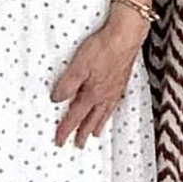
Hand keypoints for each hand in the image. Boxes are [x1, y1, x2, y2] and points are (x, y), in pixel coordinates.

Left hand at [51, 11, 145, 147]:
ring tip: (95, 133)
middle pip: (91, 119)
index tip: (59, 142)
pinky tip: (110, 108)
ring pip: (104, 113)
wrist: (126, 36)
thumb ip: (67, 85)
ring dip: (98, 124)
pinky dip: (110, 111)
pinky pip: (114, 103)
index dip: (66, 129)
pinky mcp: (122, 79)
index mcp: (92, 94)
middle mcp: (104, 95)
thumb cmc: (103, 48)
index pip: (75, 116)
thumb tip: (56, 100)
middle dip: (83, 132)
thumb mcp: (78, 66)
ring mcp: (115, 88)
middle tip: (78, 145)